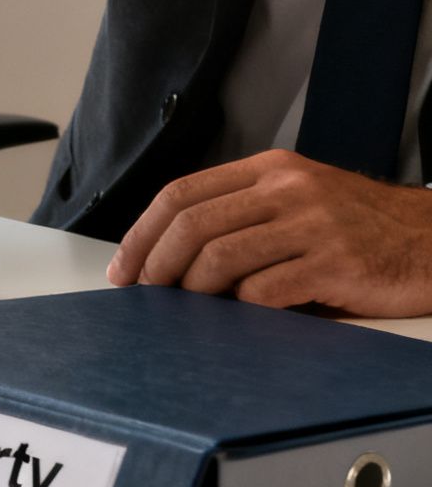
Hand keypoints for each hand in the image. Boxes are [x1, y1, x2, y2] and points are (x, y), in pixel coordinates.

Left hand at [106, 149, 431, 316]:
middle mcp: (289, 188)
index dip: (141, 233)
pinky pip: (264, 291)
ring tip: (192, 311)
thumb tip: (171, 258)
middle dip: (156, 266)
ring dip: (194, 292)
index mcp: (271, 169)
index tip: (124, 268)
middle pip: (191, 224)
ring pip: (220, 258)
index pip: (181, 194)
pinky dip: (243, 309)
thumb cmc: (363, 229)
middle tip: (145, 295)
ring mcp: (314, 224)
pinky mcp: (337, 263)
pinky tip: (246, 317)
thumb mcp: (302, 200)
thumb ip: (245, 215)